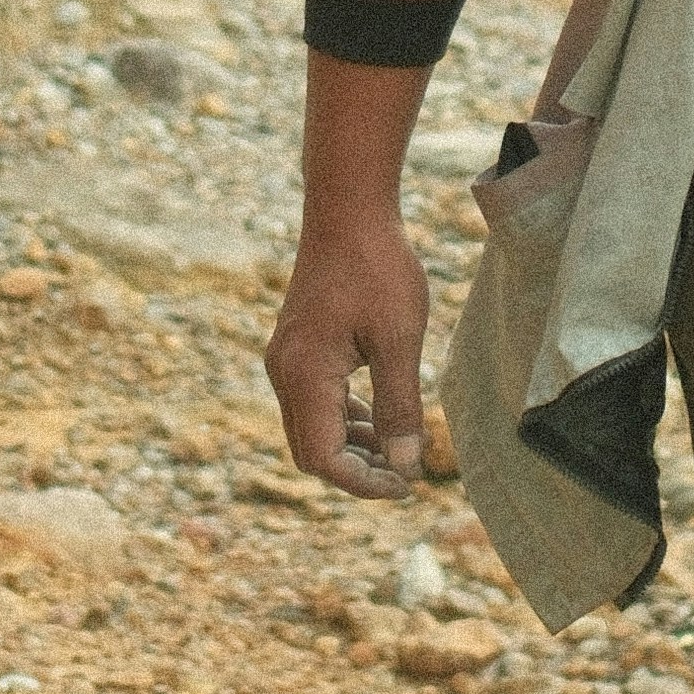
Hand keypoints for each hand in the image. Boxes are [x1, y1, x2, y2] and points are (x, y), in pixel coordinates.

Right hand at [266, 201, 431, 500]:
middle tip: (406, 473)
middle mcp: (284, 373)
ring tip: (400, 447)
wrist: (347, 210)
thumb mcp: (398, 339)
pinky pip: (314, 403)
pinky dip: (345, 420)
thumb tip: (405, 465)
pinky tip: (380, 415)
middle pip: (311, 451)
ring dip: (352, 447)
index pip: (324, 458)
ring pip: (312, 429)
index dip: (364, 483)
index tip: (408, 484)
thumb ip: (399, 406)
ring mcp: (286, 360)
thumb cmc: (377, 268)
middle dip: (357, 471)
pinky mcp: (296, 349)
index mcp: (304, 376)